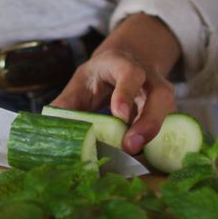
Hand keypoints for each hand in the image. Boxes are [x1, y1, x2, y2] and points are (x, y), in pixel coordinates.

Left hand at [50, 14, 180, 153]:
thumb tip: (48, 127)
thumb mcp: (81, 82)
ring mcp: (161, 94)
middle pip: (159, 95)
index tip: (119, 114)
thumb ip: (67, 103)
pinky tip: (139, 158)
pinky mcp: (166, 111)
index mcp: (121, 64)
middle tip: (131, 146)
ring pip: (169, 112)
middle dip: (148, 122)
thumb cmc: (100, 76)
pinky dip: (155, 143)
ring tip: (135, 157)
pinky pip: (168, 126)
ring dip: (154, 136)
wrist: (128, 60)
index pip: (129, 73)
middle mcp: (148, 77)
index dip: (126, 93)